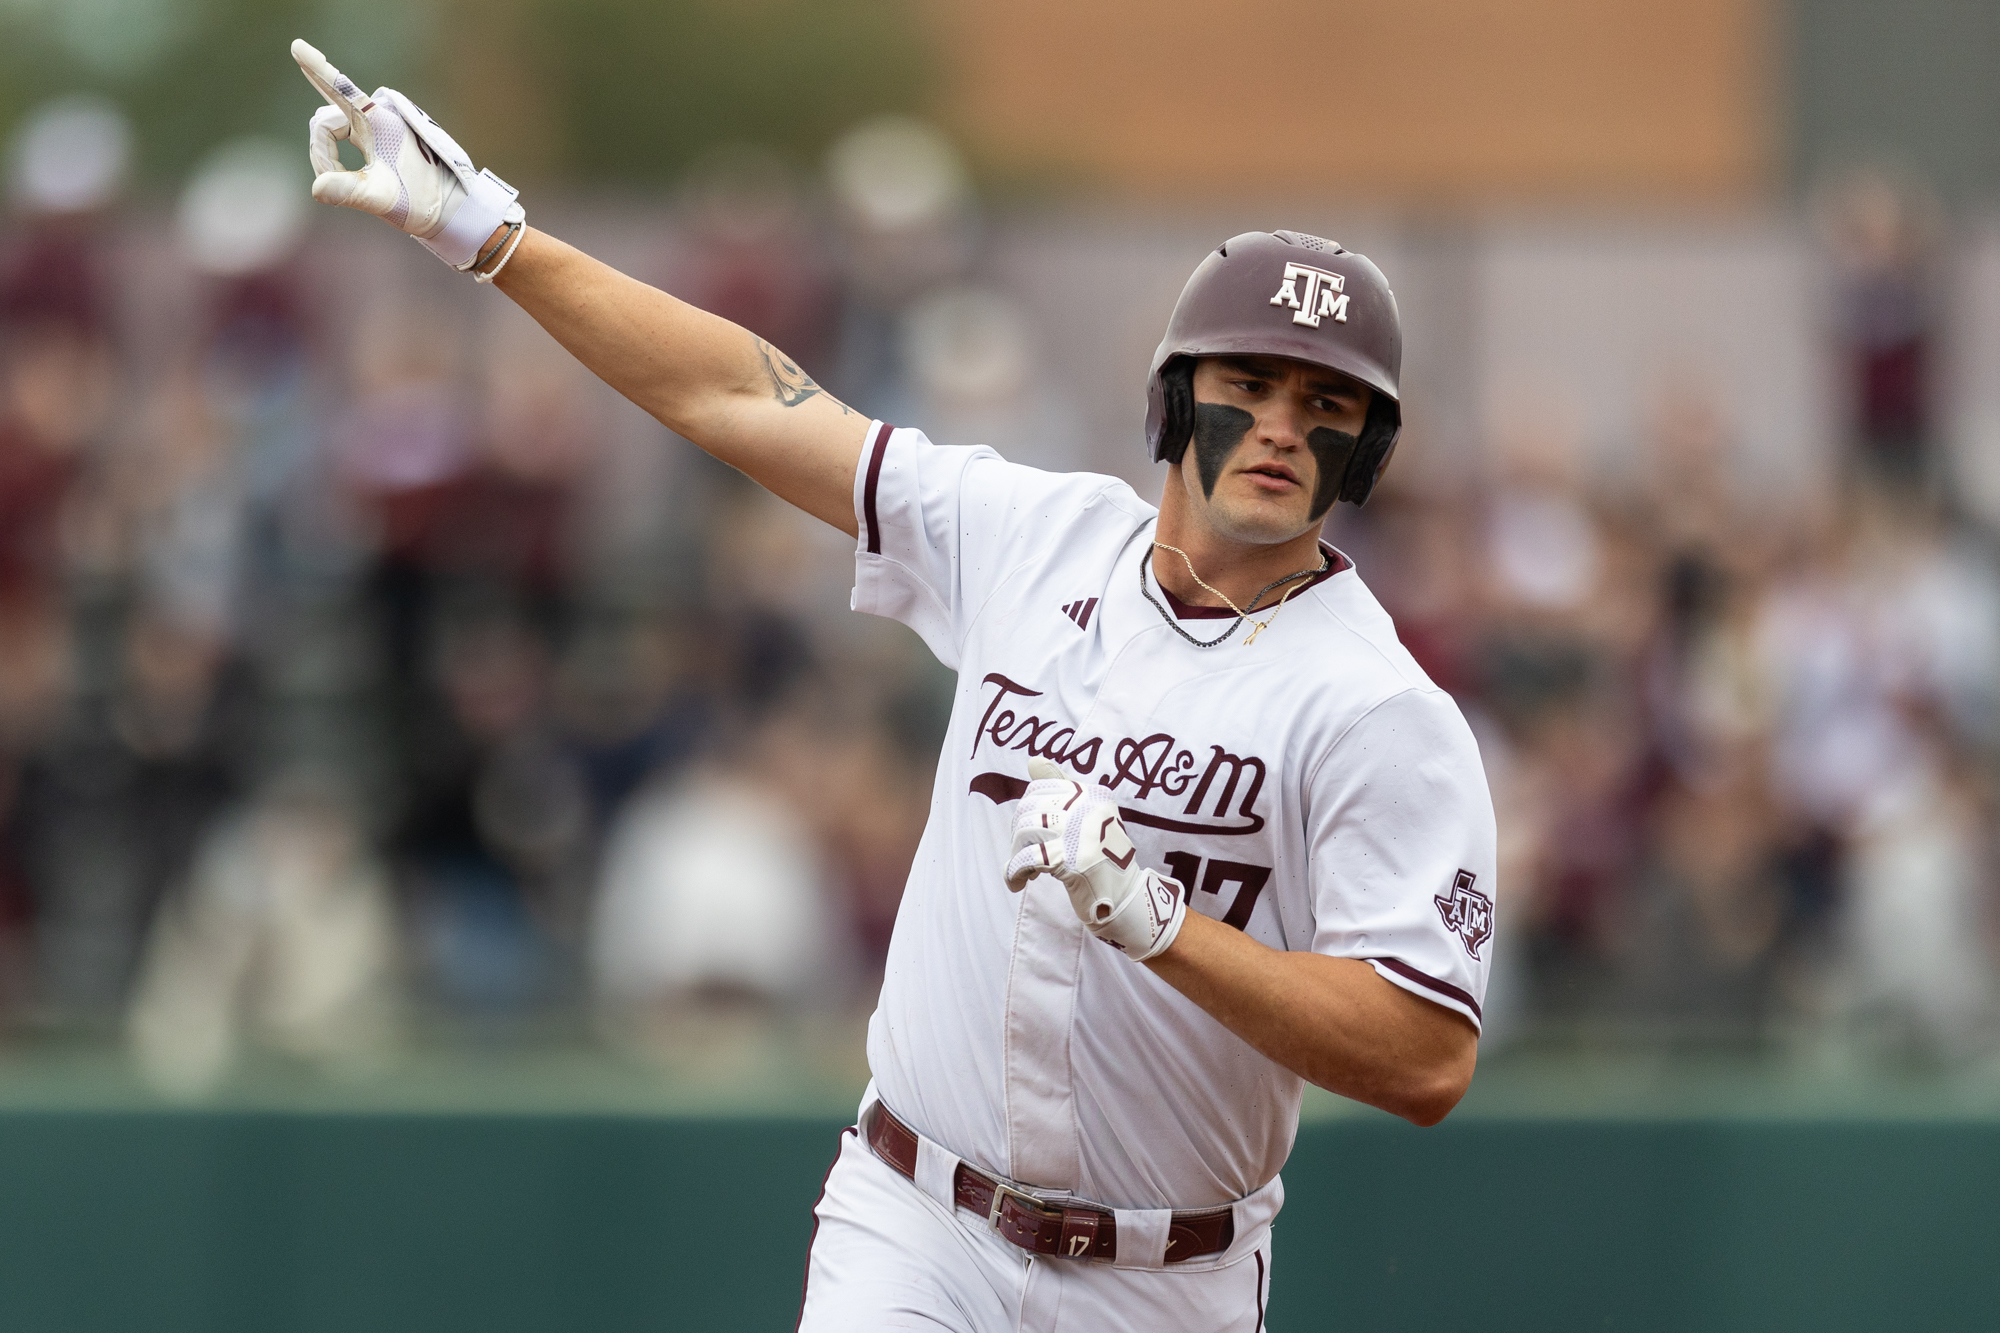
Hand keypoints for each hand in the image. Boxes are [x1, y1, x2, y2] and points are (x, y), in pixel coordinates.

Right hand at [292, 38, 521, 269]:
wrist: (448, 207)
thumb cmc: (421, 201)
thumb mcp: (383, 198)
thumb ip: (349, 192)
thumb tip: (317, 188)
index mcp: (379, 122)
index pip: (341, 91)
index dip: (318, 69)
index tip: (297, 46)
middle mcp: (375, 116)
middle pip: (324, 123)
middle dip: (322, 154)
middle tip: (335, 184)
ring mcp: (374, 124)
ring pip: (329, 129)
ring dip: (328, 156)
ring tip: (347, 183)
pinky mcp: (374, 135)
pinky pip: (339, 132)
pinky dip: (333, 154)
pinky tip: (338, 169)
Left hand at [1003, 758, 1187, 960]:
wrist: (1124, 897)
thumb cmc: (1103, 858)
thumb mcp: (1088, 816)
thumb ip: (1062, 787)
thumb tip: (1033, 760)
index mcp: (1093, 794)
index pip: (1042, 786)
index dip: (1029, 809)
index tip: (1034, 831)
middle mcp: (1087, 808)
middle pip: (1030, 808)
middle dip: (1020, 832)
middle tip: (1025, 852)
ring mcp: (1079, 833)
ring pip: (1025, 830)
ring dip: (1016, 852)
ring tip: (1024, 869)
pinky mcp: (1069, 860)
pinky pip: (1025, 858)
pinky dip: (1014, 871)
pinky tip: (1016, 882)